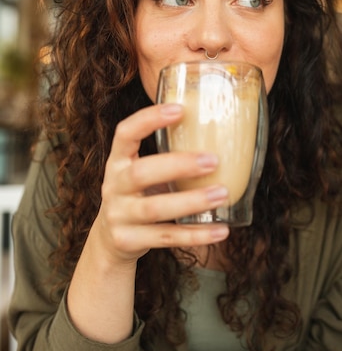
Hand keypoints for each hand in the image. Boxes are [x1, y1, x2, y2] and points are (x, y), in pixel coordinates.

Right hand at [94, 102, 229, 265]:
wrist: (109, 241)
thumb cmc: (137, 196)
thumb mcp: (139, 173)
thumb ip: (166, 158)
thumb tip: (218, 135)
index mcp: (117, 162)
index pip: (125, 133)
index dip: (149, 119)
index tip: (179, 109)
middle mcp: (113, 187)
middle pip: (142, 172)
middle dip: (179, 165)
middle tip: (214, 160)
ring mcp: (118, 216)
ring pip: (155, 208)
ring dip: (192, 201)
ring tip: (223, 194)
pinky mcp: (128, 241)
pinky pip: (166, 237)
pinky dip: (196, 235)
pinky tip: (221, 230)